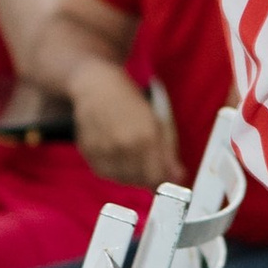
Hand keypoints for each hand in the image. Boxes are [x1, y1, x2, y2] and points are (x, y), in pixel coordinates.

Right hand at [65, 56, 177, 191]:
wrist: (97, 87)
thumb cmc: (131, 102)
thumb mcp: (158, 122)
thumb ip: (169, 153)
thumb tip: (179, 178)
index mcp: (147, 136)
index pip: (158, 177)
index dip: (162, 179)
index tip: (163, 174)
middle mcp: (124, 145)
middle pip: (140, 181)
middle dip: (147, 175)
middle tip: (145, 159)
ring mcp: (104, 150)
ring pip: (123, 179)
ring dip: (130, 173)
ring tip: (129, 152)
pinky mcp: (88, 153)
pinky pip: (106, 173)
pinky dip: (113, 168)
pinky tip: (114, 151)